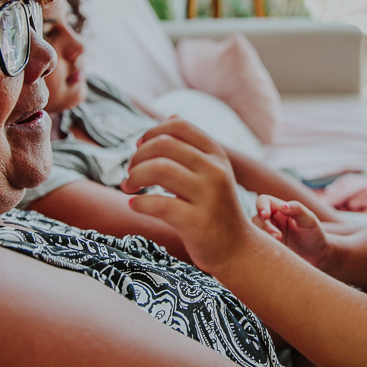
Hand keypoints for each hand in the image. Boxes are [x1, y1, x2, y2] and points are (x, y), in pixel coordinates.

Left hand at [122, 118, 259, 273]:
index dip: (153, 131)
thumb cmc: (216, 210)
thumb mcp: (211, 172)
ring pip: (160, 169)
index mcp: (217, 156)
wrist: (237, 250)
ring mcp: (208, 196)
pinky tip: (134, 205)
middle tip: (130, 173)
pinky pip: (159, 204)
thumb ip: (192, 147)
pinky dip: (139, 203)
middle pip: (165, 145)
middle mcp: (215, 171)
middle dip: (138, 156)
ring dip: (135, 176)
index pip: (180, 126)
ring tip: (129, 187)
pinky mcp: (198, 223)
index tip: (139, 146)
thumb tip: (171, 116)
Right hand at [254, 195, 329, 267]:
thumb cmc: (314, 234)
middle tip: (278, 236)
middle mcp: (271, 220)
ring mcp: (267, 235)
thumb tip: (282, 205)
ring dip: (263, 238)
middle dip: (264, 226)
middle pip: (256, 218)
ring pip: (254, 233)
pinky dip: (263, 248)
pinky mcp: (267, 248)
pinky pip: (258, 246)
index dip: (261, 207)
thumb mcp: (309, 220)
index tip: (266, 216)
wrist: (318, 256)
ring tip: (279, 244)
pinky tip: (275, 252)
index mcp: (279, 209)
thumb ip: (297, 210)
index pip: (263, 201)